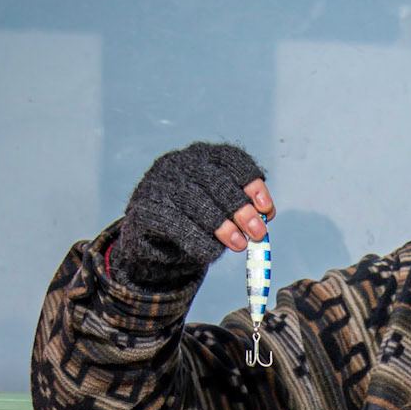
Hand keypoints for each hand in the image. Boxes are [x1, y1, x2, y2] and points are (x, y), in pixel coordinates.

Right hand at [114, 142, 275, 288]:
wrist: (151, 245)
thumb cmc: (193, 225)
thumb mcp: (220, 214)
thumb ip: (240, 212)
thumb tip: (265, 218)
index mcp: (203, 157)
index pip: (231, 159)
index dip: (251, 182)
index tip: (266, 209)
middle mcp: (179, 163)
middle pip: (214, 180)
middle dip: (239, 208)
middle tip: (257, 233)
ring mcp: (158, 183)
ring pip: (193, 199)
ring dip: (220, 225)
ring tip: (238, 245)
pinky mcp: (144, 208)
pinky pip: (173, 222)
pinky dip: (196, 239)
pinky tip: (211, 253)